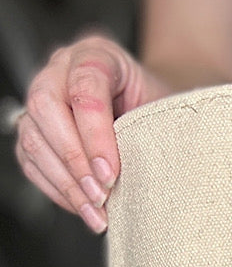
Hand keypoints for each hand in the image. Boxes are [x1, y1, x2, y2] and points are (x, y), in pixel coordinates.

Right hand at [12, 32, 170, 233]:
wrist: (152, 108)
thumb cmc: (161, 106)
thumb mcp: (166, 107)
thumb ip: (153, 126)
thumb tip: (147, 173)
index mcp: (97, 54)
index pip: (85, 87)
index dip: (95, 135)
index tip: (111, 174)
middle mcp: (60, 70)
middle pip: (46, 108)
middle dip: (74, 159)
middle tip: (101, 195)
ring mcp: (42, 99)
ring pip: (33, 138)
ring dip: (65, 182)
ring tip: (95, 212)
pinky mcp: (34, 129)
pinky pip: (30, 161)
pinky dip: (56, 189)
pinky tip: (83, 208)